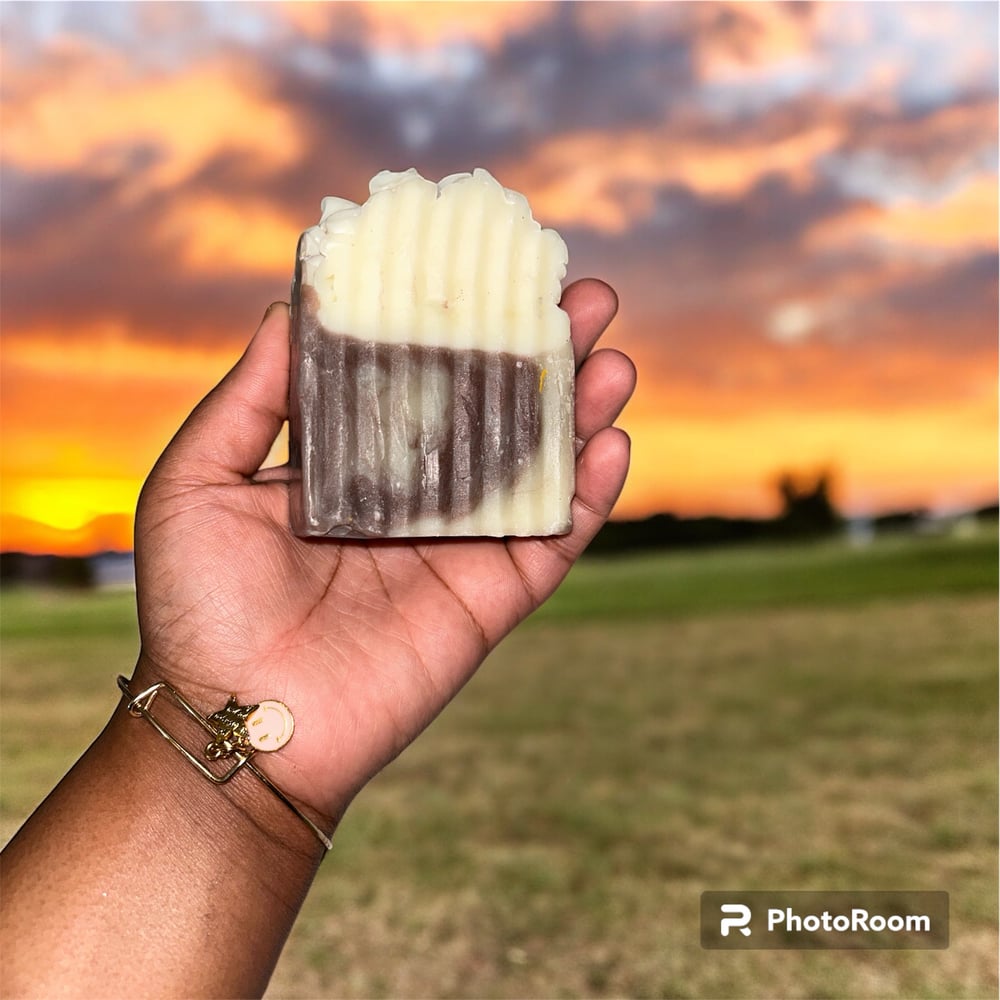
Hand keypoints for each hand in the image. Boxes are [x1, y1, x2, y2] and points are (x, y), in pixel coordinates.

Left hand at [133, 279, 634, 825]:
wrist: (236, 724)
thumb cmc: (199, 605)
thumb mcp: (198, 481)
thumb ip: (249, 399)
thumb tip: (285, 306)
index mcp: (352, 464)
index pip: (420, 378)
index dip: (460, 326)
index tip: (495, 269)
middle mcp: (413, 498)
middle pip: (495, 413)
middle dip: (542, 356)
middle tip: (586, 297)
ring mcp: (458, 547)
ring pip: (538, 467)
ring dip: (581, 412)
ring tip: (613, 358)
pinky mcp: (490, 599)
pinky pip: (554, 539)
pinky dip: (591, 495)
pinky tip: (614, 443)